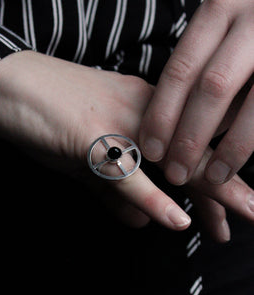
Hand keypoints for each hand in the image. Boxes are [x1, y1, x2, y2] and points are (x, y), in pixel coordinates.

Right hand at [0, 50, 253, 241]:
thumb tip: (143, 223)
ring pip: (170, 160)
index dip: (212, 179)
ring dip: (206, 192)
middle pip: (192, 152)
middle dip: (224, 186)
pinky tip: (174, 220)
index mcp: (141, 111)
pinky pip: (126, 172)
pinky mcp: (89, 137)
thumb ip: (117, 190)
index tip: (229, 209)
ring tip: (233, 220)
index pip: (189, 148)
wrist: (10, 85)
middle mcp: (138, 113)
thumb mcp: (92, 157)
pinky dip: (149, 197)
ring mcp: (115, 123)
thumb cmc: (53, 114)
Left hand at [140, 0, 253, 185]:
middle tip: (175, 173)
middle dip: (189, 138)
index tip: (151, 150)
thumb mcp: (218, 46)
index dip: (161, 116)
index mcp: (218, 12)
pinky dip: (248, 140)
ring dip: (228, 148)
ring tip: (212, 178)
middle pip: (209, 89)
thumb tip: (177, 135)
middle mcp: (251, 19)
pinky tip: (236, 160)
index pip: (179, 73)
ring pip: (249, 104)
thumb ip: (199, 83)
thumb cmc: (243, 38)